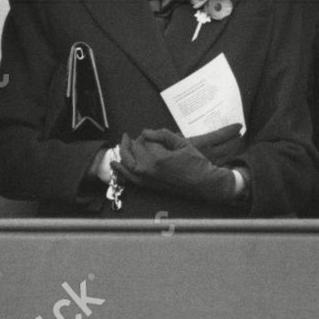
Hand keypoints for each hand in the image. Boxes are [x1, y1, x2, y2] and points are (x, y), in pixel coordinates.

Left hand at [117, 126, 240, 203]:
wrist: (204, 184)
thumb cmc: (197, 164)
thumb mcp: (182, 143)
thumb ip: (162, 135)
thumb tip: (145, 132)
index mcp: (157, 158)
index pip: (145, 141)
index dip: (148, 135)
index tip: (154, 134)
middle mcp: (149, 169)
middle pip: (134, 151)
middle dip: (135, 142)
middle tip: (138, 137)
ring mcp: (147, 179)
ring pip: (127, 163)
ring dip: (123, 152)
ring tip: (123, 143)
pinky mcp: (149, 186)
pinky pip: (129, 178)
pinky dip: (120, 171)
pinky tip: (114, 165)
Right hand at [144, 124, 243, 164]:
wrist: (159, 170)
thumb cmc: (164, 152)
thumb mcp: (171, 138)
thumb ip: (181, 132)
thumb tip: (192, 126)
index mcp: (199, 144)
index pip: (220, 135)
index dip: (231, 130)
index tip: (239, 125)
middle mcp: (205, 155)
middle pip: (227, 147)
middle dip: (235, 139)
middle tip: (241, 133)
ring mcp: (206, 165)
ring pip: (225, 156)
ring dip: (233, 149)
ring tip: (239, 142)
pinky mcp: (204, 172)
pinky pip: (220, 164)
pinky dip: (227, 159)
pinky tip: (230, 156)